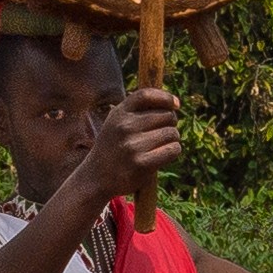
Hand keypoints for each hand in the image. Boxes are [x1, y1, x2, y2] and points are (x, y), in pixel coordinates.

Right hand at [81, 81, 184, 195]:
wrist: (96, 177)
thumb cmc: (114, 147)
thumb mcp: (117, 122)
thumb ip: (138, 109)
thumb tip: (175, 103)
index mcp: (119, 113)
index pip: (146, 95)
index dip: (166, 97)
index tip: (176, 105)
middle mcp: (125, 126)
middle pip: (167, 116)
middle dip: (170, 123)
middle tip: (162, 133)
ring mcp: (133, 145)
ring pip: (172, 133)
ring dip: (172, 139)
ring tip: (161, 145)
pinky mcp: (141, 163)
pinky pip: (172, 150)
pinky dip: (173, 151)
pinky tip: (164, 154)